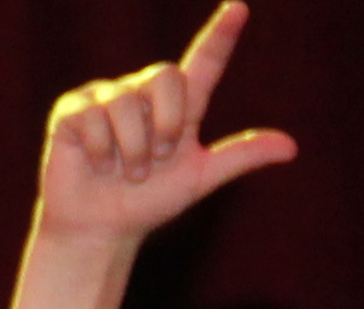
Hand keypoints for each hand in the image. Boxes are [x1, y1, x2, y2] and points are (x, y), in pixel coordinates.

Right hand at [37, 6, 291, 241]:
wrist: (100, 230)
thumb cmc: (146, 205)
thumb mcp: (198, 179)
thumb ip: (240, 157)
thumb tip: (292, 148)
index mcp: (179, 105)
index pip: (204, 61)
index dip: (220, 35)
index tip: (239, 9)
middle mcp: (143, 93)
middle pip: (166, 75)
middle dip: (164, 122)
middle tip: (155, 159)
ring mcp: (106, 98)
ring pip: (126, 101)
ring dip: (130, 147)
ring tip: (123, 171)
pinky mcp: (72, 111)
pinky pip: (91, 115)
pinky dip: (99, 148)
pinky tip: (95, 164)